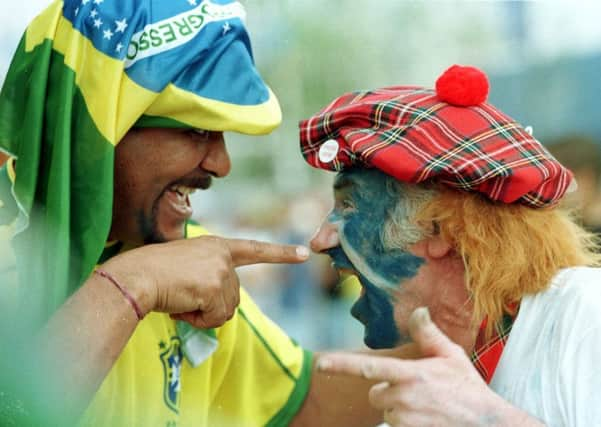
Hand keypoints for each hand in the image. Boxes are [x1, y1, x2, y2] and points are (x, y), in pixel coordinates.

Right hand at [101, 236, 308, 327]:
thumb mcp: (187, 267)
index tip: (304, 253)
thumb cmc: (152, 273)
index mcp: (216, 246)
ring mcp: (220, 270)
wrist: (134, 276)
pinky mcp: (214, 287)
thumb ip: (209, 277)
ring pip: (225, 311)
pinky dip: (196, 320)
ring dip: (202, 314)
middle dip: (211, 307)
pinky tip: (180, 306)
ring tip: (180, 299)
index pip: (254, 249)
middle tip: (184, 297)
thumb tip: (221, 308)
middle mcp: (222, 255)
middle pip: (234, 297)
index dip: (280, 253)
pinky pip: (214, 319)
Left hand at [317, 308, 540, 426]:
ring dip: (398, 409)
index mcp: (409, 374)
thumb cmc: (468, 388)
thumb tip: (417, 310)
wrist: (488, 424)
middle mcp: (404, 397)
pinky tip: (427, 418)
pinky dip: (406, 423)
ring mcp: (406, 419)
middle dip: (387, 391)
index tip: (320, 364)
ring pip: (386, 411)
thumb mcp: (451, 355)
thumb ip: (428, 333)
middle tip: (415, 390)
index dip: (341, 365)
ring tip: (425, 406)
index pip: (367, 367)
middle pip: (374, 393)